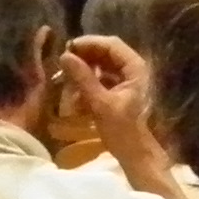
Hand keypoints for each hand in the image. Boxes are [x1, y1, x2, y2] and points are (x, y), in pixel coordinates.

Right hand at [57, 35, 170, 189]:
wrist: (134, 154)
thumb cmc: (122, 130)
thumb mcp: (100, 103)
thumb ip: (83, 78)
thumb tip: (65, 56)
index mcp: (135, 68)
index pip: (111, 44)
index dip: (89, 43)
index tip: (68, 49)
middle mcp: (133, 69)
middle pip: (106, 53)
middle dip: (85, 57)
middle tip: (64, 62)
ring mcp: (126, 80)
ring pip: (102, 66)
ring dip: (84, 70)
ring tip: (67, 78)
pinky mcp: (119, 91)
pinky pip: (101, 79)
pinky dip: (88, 83)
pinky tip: (75, 93)